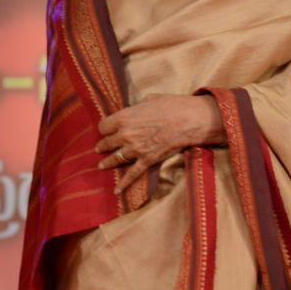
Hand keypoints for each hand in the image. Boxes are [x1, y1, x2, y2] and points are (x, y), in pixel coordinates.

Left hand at [95, 93, 220, 193]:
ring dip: (107, 162)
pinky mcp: (147, 160)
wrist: (190, 120)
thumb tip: (135, 110)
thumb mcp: (150, 99)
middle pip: (107, 142)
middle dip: (103, 145)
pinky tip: (116, 190)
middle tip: (100, 148)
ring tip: (101, 165)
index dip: (105, 128)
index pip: (104, 126)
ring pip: (115, 158)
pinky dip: (123, 183)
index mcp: (124, 118)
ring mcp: (135, 149)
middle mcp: (125, 135)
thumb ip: (137, 107)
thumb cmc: (172, 105)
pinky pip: (132, 174)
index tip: (106, 130)